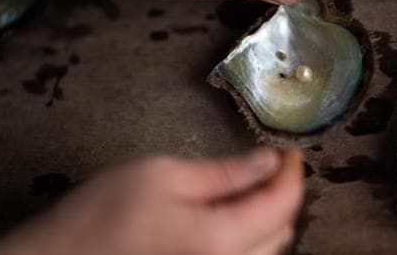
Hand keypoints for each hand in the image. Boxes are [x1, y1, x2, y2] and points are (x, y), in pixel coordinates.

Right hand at [0, 148, 303, 254]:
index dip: (293, 172)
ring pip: (268, 253)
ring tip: (252, 188)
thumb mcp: (163, 176)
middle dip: (284, 195)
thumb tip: (268, 160)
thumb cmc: (103, 215)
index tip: (290, 151)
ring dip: (271, 218)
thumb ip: (225, 172)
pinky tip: (231, 218)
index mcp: (221, 240)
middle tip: (270, 165)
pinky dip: (252, 238)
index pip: (283, 204)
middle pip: (283, 232)